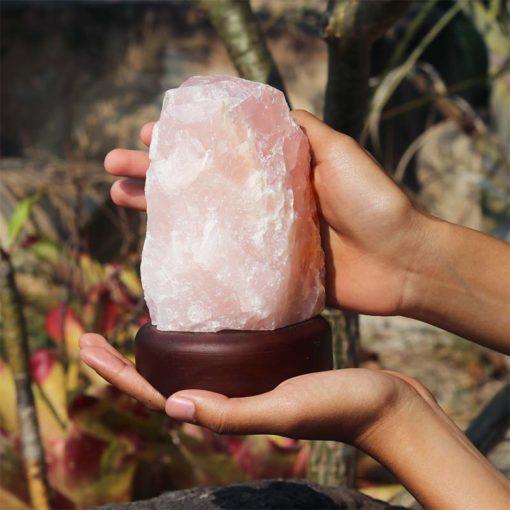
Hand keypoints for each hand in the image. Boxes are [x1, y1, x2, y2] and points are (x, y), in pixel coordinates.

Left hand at [78, 333, 422, 441]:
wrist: (385, 403)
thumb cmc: (342, 407)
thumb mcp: (286, 409)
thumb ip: (233, 413)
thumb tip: (172, 407)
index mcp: (227, 410)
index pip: (157, 396)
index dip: (119, 374)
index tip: (88, 346)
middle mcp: (230, 397)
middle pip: (163, 380)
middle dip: (125, 361)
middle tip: (94, 333)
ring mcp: (247, 382)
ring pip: (189, 365)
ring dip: (158, 347)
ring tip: (137, 320)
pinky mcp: (266, 367)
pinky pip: (220, 353)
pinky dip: (197, 337)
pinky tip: (198, 314)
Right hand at [106, 112, 509, 351]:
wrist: (401, 261)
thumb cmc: (374, 202)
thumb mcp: (338, 151)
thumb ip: (301, 130)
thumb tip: (260, 107)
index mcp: (276, 172)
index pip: (217, 153)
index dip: (182, 144)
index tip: (148, 134)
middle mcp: (263, 204)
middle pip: (199, 185)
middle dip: (155, 175)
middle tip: (114, 168)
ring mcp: (262, 240)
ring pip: (202, 221)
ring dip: (159, 209)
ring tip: (118, 197)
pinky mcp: (268, 273)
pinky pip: (224, 263)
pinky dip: (192, 255)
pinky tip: (158, 246)